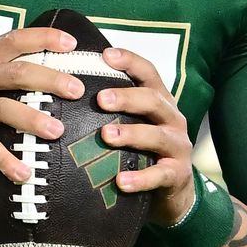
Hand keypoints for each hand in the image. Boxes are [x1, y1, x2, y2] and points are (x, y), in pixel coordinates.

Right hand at [0, 27, 80, 181]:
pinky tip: (24, 173)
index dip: (44, 38)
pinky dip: (6, 160)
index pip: (15, 39)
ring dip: (33, 119)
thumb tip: (47, 67)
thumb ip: (0, 66)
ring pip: (4, 108)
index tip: (71, 43)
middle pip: (17, 73)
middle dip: (50, 80)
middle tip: (77, 90)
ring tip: (57, 132)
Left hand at [97, 46, 195, 225]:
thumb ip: (114, 108)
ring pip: (157, 136)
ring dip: (131, 134)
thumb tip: (68, 87)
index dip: (130, 61)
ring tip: (106, 136)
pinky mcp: (177, 174)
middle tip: (100, 99)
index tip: (106, 54)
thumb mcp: (135, 124)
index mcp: (160, 101)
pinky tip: (121, 181)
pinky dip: (141, 178)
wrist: (174, 192)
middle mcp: (172, 119)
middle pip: (153, 100)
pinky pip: (160, 175)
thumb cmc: (144, 150)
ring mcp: (178, 146)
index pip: (149, 73)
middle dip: (127, 97)